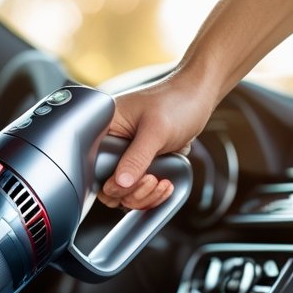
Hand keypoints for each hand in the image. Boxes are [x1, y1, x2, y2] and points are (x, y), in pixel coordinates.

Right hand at [99, 75, 214, 209]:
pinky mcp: (142, 163)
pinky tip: (165, 185)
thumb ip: (136, 158)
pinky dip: (152, 194)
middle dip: (132, 192)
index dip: (112, 183)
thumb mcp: (155, 131)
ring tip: (162, 183)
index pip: (94, 169)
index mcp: (105, 130)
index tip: (133, 180)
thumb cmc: (177, 101)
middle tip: (152, 180)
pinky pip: (139, 189)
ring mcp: (127, 156)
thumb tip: (120, 183)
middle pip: (108, 187)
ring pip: (125, 192)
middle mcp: (112, 145)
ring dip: (144, 196)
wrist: (198, 97)